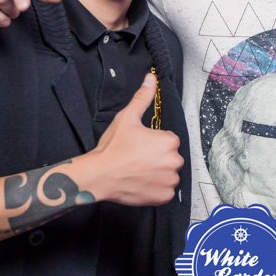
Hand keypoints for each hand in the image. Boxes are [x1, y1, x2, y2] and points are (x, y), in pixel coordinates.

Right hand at [93, 74, 183, 205]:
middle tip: (137, 159)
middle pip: (170, 157)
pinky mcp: (164, 197)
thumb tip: (151, 77)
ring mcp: (170, 181)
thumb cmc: (113, 146)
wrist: (100, 175)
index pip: (168, 140)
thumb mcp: (127, 118)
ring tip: (138, 172)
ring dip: (158, 173)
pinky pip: (165, 191)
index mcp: (170, 141)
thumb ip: (143, 97)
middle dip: (158, 158)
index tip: (139, 146)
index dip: (153, 142)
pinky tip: (141, 183)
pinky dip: (156, 189)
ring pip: (169, 174)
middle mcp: (175, 161)